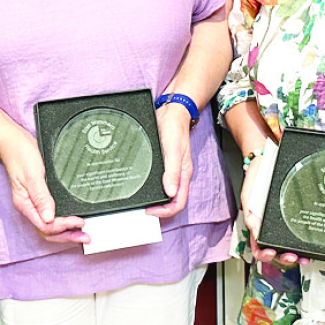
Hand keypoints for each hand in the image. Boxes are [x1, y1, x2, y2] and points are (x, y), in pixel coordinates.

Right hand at [0, 133, 85, 243]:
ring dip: (65, 232)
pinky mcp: (39, 199)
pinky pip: (50, 217)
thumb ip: (40, 196)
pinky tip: (72, 221)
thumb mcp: (32, 175)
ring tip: (81, 234)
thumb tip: (49, 218)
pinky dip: (62, 222)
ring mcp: (34, 204)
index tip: (79, 221)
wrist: (15, 144)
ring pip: (49, 227)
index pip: (45, 225)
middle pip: (47, 231)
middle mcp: (29, 208)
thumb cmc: (22, 156)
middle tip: (85, 237)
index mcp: (25, 204)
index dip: (63, 226)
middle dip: (67, 236)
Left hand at [147, 104, 194, 218]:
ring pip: (165, 193)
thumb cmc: (175, 128)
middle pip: (171, 201)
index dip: (165, 211)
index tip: (150, 210)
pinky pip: (160, 181)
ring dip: (155, 200)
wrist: (171, 113)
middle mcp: (178, 175)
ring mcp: (171, 171)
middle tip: (143, 210)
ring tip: (141, 202)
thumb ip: (173, 171)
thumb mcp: (173, 150)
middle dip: (159, 209)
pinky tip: (142, 187)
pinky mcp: (164, 165)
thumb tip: (170, 191)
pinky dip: (152, 188)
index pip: (178, 202)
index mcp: (183, 175)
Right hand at [240, 157, 302, 266]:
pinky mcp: (292, 216)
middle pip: (276, 252)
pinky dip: (303, 242)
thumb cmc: (255, 177)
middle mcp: (269, 227)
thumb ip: (250, 214)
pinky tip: (310, 245)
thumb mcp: (248, 194)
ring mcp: (281, 223)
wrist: (267, 160)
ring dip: (295, 254)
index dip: (264, 255)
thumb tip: (255, 231)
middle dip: (284, 258)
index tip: (272, 253)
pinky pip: (298, 232)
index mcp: (256, 225)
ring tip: (304, 256)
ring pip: (287, 246)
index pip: (258, 248)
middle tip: (293, 257)